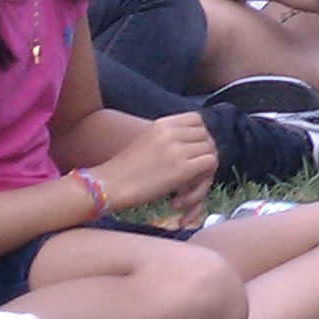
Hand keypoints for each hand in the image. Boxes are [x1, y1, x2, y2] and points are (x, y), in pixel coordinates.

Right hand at [92, 114, 220, 217]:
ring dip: (201, 177)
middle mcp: (171, 131)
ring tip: (179, 194)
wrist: (106, 186)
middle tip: (186, 181)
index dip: (199, 138)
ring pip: (211, 153)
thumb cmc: (122, 172)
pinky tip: (178, 199)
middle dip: (202, 159)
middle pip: (207, 138)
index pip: (197, 119)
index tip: (191, 155)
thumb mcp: (147, 143)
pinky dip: (202, 184)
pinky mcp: (182, 168)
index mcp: (162, 123)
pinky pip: (211, 164)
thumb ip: (170, 140)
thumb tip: (199, 148)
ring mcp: (178, 148)